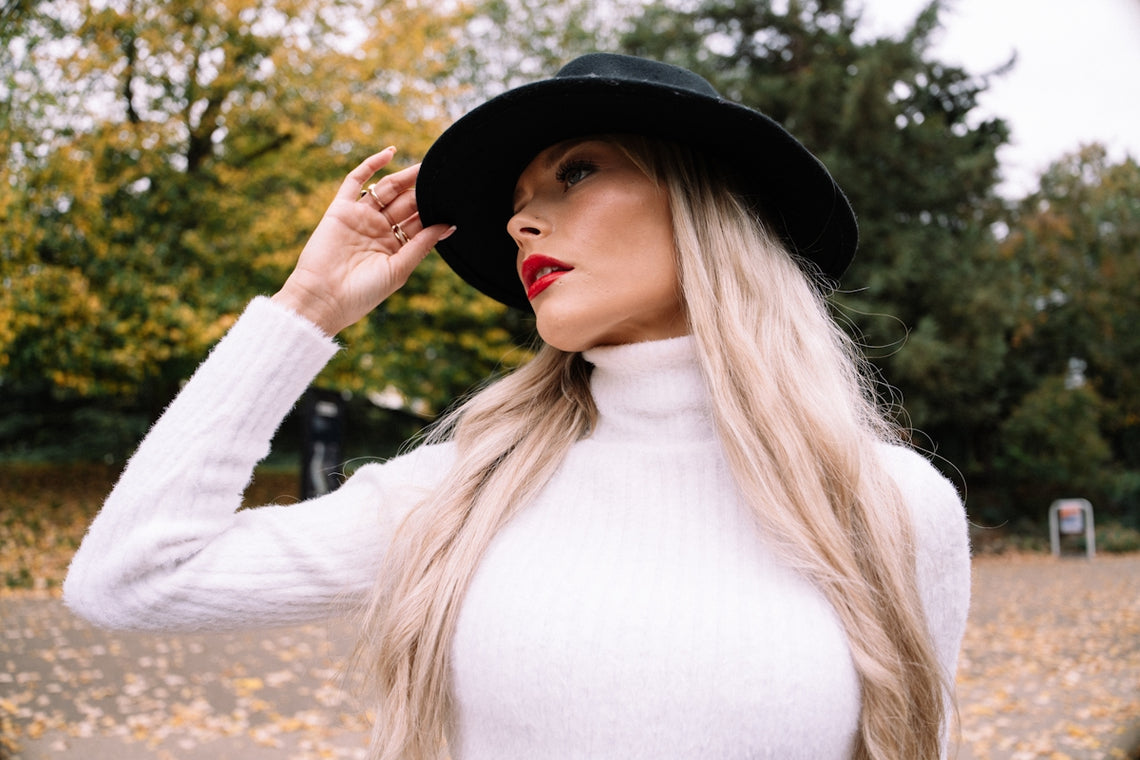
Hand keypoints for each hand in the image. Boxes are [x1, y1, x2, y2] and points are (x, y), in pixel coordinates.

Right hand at [272, 148, 453, 334]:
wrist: (323, 299)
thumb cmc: (363, 292)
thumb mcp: (399, 268)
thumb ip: (422, 244)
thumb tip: (448, 224)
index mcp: (395, 247)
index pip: (419, 222)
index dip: (434, 210)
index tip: (454, 198)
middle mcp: (379, 230)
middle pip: (406, 203)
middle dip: (423, 191)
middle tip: (443, 176)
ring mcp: (360, 218)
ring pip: (387, 190)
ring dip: (405, 177)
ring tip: (426, 165)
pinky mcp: (340, 209)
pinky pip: (355, 181)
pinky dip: (371, 166)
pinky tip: (389, 153)